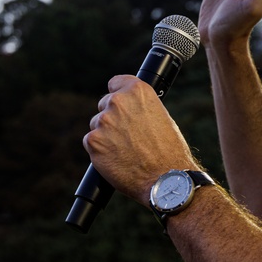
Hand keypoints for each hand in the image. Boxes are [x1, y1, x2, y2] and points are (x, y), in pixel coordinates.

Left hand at [83, 75, 196, 202]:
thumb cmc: (169, 150)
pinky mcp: (93, 141)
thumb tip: (127, 110)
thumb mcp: (161, 117)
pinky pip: (92, 142)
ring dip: (107, 135)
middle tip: (128, 135)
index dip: (118, 93)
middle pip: (105, 104)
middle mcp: (118, 101)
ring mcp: (103, 121)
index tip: (120, 103)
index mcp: (138, 91)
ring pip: (98, 125)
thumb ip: (140, 108)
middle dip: (113, 118)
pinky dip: (101, 151)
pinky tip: (118, 159)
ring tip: (126, 150)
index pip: (115, 83)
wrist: (165, 178)